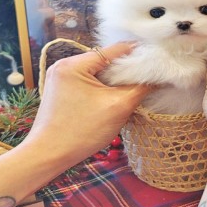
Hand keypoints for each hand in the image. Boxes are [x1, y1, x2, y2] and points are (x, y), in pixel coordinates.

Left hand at [20, 43, 150, 168]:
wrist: (47, 156)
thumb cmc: (81, 132)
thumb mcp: (117, 107)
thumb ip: (140, 87)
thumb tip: (158, 75)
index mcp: (74, 63)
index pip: (115, 49)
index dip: (139, 54)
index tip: (157, 61)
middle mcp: (64, 64)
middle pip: (105, 60)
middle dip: (126, 70)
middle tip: (146, 78)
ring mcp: (60, 77)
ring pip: (97, 71)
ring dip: (115, 80)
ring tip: (131, 89)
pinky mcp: (61, 90)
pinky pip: (88, 81)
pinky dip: (102, 87)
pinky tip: (113, 98)